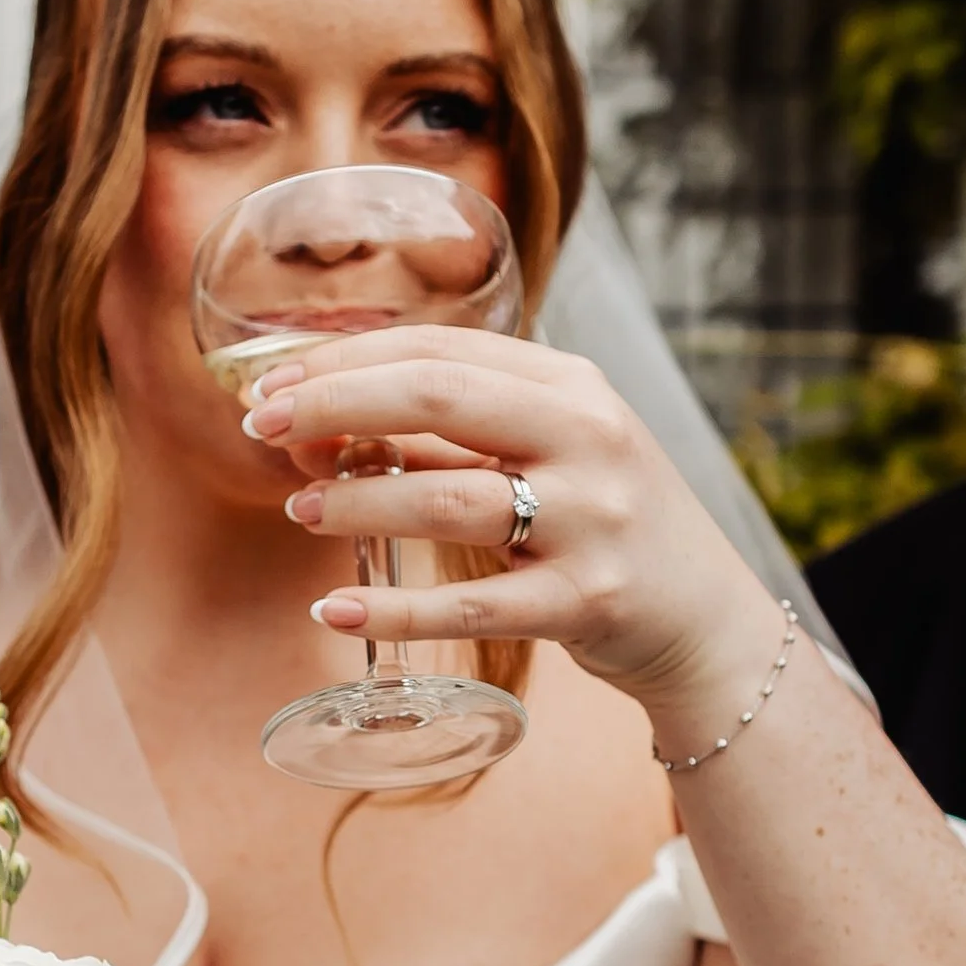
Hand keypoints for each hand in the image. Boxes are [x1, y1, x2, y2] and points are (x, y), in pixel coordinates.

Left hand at [245, 326, 785, 737]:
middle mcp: (587, 438)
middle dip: (333, 404)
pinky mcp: (584, 602)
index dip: (342, 360)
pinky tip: (335, 607)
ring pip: (446, 498)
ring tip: (299, 507)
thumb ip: (453, 433)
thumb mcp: (550, 450)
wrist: (703, 619)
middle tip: (261, 426)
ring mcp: (590, 521)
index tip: (270, 385)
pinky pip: (470, 605)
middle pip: (438, 395)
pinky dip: (393, 607)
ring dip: (354, 500)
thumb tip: (321, 425)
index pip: (439, 346)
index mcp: (572, 384)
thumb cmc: (604, 523)